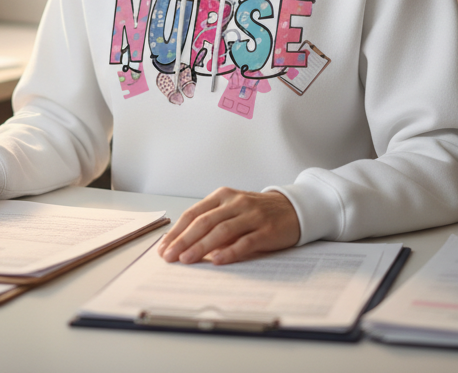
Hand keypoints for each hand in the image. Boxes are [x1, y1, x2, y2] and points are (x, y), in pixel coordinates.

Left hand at [157, 187, 299, 264]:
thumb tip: (185, 246)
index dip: (177, 231)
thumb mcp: (232, 211)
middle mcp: (236, 203)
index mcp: (223, 196)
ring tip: (187, 260)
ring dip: (201, 246)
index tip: (164, 248)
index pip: (194, 214)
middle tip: (170, 257)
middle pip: (204, 222)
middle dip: (184, 240)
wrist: (293, 208)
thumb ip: (212, 224)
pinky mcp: (266, 230)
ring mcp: (252, 215)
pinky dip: (230, 251)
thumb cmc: (257, 212)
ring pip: (222, 231)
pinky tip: (218, 260)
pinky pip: (245, 241)